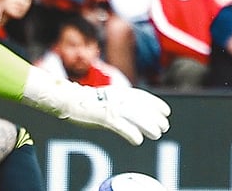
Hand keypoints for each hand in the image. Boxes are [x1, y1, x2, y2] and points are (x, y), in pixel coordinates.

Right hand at [24, 70, 170, 144]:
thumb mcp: (105, 98)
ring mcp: (110, 106)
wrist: (65, 99)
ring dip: (148, 125)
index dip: (155, 104)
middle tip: (164, 127)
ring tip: (156, 134)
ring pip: (135, 116)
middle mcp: (117, 96)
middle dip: (155, 117)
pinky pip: (121, 125)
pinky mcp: (103, 116)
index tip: (166, 111)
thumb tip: (133, 112)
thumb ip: (118, 103)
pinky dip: (131, 133)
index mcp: (118, 91)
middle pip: (142, 107)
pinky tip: (138, 140)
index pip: (142, 96)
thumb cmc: (84, 101)